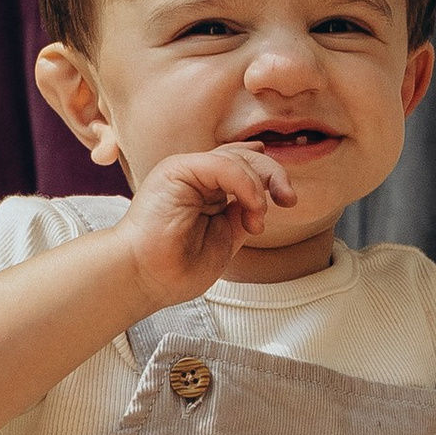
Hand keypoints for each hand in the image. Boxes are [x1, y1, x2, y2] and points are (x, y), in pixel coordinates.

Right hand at [120, 145, 295, 304]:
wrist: (147, 279)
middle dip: (274, 174)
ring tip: (255, 221)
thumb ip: (243, 214)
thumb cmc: (178, 268)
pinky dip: (245, 184)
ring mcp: (186, 170)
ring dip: (258, 188)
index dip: (271, 176)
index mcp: (206, 189)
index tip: (287, 202)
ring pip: (238, 157)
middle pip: (246, 155)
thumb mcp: (227, 238)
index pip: (245, 164)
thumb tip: (265, 196)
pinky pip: (223, 164)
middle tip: (288, 200)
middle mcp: (196, 175)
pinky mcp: (177, 169)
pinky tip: (250, 208)